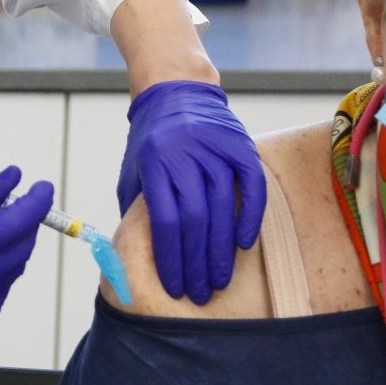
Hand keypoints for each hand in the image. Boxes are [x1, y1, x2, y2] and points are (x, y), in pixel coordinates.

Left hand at [117, 80, 265, 303]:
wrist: (176, 91)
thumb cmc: (151, 140)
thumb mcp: (133, 170)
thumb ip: (136, 209)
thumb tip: (134, 257)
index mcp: (154, 163)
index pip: (165, 221)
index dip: (171, 258)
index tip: (175, 286)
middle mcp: (185, 154)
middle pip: (194, 220)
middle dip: (196, 263)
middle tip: (200, 293)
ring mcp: (216, 148)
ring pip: (222, 208)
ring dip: (221, 251)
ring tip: (218, 280)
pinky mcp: (241, 145)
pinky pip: (252, 187)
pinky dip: (250, 218)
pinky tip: (243, 245)